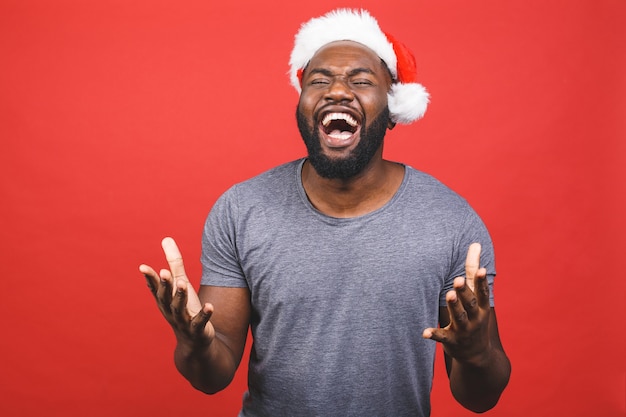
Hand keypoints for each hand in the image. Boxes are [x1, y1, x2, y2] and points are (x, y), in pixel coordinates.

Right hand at [140, 237, 214, 346]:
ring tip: (183, 283)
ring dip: (180, 296)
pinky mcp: (198, 329)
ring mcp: (184, 321)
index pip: (155, 288)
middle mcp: (171, 310)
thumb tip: (166, 238)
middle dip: (165, 285)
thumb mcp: (180, 284)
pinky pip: (200, 322)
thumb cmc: (184, 308)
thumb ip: (174, 263)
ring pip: (180, 308)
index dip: (150, 278)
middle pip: (166, 297)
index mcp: (165, 300)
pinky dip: (204, 315)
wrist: (194, 342)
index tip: (143, 267)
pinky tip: (210, 306)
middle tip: (164, 272)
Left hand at [423, 243, 491, 365]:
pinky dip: (434, 334)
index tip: (482, 270)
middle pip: (469, 303)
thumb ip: (474, 271)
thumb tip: (476, 243)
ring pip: (458, 317)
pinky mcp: (451, 341)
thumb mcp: (478, 296)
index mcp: (482, 306)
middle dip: (464, 292)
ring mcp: (464, 330)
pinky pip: (442, 337)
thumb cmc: (475, 316)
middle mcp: (475, 318)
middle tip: (458, 281)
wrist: (478, 354)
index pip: (482, 292)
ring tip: (448, 295)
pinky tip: (425, 332)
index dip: (482, 281)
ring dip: (454, 306)